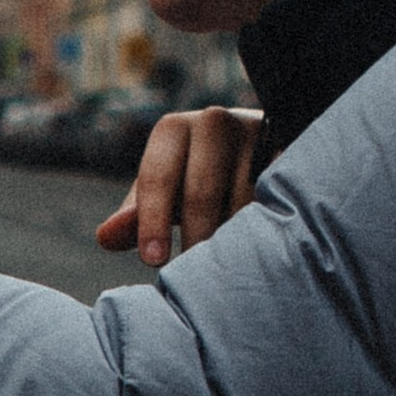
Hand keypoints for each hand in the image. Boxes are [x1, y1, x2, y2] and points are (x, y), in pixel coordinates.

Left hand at [95, 104, 266, 264]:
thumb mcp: (163, 194)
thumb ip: (137, 216)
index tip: (153, 262)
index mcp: (173, 130)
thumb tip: (105, 237)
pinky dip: (269, 222)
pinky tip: (264, 248)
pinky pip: (279, 191)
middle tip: (197, 273)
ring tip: (231, 265)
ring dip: (234, 235)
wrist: (255, 149)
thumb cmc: (193, 179)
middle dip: (195, 235)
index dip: (152, 221)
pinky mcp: (290, 147)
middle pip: (200, 188)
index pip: (157, 176)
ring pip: (242, 194)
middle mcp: (213, 122)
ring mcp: (256, 131)